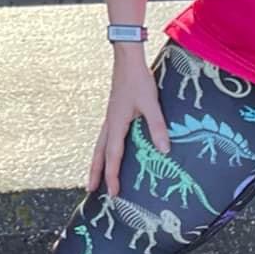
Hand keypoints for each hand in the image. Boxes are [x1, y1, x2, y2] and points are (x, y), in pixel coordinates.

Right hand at [87, 46, 168, 198]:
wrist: (127, 59)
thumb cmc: (139, 80)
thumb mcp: (151, 104)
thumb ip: (157, 127)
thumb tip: (164, 150)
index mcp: (116, 124)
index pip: (112, 156)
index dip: (112, 176)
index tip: (113, 193)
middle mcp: (109, 123)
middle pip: (98, 153)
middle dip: (95, 172)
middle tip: (90, 190)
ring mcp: (109, 117)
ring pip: (99, 145)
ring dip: (96, 161)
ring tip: (93, 175)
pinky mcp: (113, 112)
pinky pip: (105, 136)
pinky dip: (102, 148)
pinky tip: (107, 150)